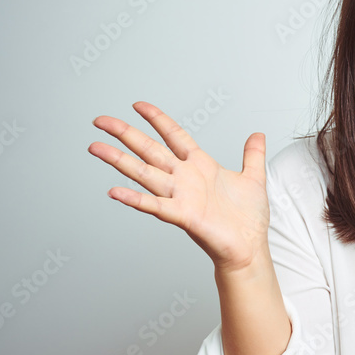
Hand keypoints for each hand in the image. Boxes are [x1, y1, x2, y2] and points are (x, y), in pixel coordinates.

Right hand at [88, 101, 269, 272]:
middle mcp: (185, 179)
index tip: (138, 105)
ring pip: (144, 173)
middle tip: (100, 121)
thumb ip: (252, 155)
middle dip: (125, 134)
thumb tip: (258, 134)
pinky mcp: (183, 216)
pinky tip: (114, 191)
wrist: (251, 248)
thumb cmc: (249, 219)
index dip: (157, 119)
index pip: (174, 136)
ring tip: (96, 148)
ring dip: (119, 161)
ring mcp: (181, 196)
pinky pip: (154, 206)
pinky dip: (134, 199)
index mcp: (201, 166)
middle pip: (150, 150)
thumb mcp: (254, 178)